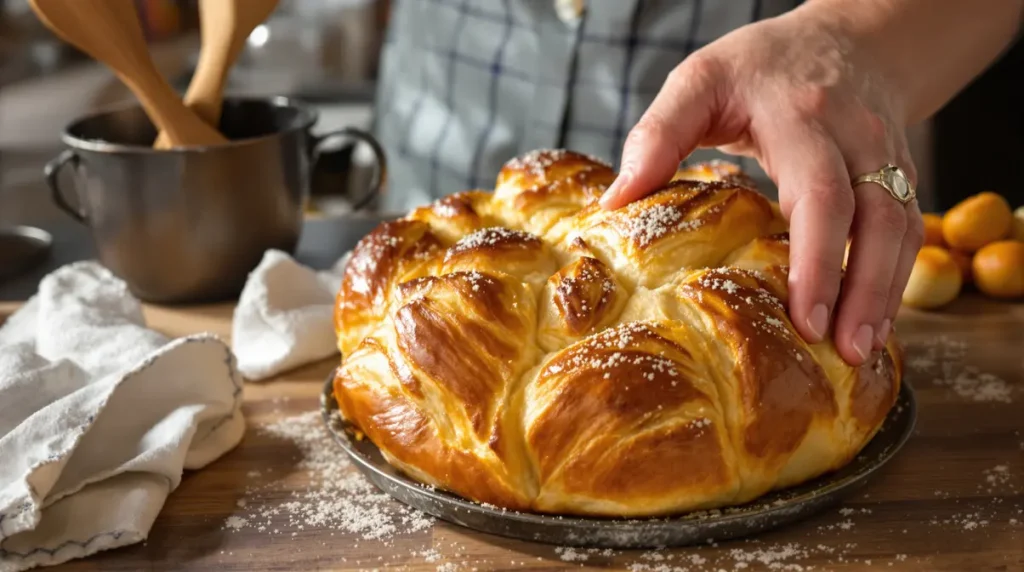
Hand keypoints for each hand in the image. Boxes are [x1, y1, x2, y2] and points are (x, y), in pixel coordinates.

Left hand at [598, 5, 924, 366]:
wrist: (850, 39)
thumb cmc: (764, 66)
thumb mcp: (702, 78)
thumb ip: (660, 133)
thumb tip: (618, 200)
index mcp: (805, 118)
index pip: (820, 194)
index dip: (817, 259)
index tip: (804, 317)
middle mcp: (859, 140)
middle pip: (877, 220)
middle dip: (862, 291)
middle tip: (840, 350)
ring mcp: (890, 160)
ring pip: (903, 232)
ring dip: (885, 296)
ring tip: (858, 353)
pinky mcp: (902, 179)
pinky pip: (910, 234)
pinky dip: (895, 283)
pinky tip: (871, 326)